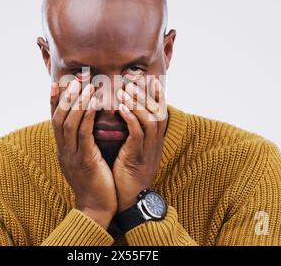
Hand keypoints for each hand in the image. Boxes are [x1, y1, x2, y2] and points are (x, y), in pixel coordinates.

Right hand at [50, 79, 117, 228]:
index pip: (55, 120)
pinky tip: (94, 104)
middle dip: (66, 97)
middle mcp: (63, 150)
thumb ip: (83, 141)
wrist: (97, 207)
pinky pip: (84, 134)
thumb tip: (87, 123)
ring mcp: (72, 156)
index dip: (55, 101)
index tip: (57, 82)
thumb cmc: (96, 181)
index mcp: (63, 149)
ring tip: (86, 85)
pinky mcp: (84, 161)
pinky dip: (87, 116)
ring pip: (68, 123)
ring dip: (77, 102)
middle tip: (74, 79)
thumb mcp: (85, 158)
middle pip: (58, 118)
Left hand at [113, 77, 166, 211]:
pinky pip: (137, 134)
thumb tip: (125, 115)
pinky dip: (130, 118)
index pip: (160, 112)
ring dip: (137, 103)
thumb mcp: (133, 150)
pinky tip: (120, 108)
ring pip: (149, 120)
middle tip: (131, 80)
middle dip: (145, 94)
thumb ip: (132, 133)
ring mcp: (148, 149)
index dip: (157, 96)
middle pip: (157, 111)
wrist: (129, 200)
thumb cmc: (127, 173)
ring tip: (124, 90)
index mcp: (154, 140)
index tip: (150, 79)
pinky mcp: (138, 157)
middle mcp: (155, 142)